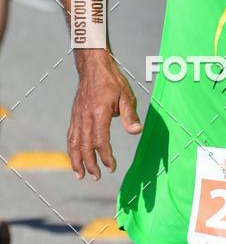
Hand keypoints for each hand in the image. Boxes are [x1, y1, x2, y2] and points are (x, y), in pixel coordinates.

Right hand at [68, 53, 141, 179]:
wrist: (93, 66)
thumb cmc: (112, 80)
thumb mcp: (126, 95)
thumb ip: (130, 115)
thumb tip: (137, 131)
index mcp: (99, 113)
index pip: (101, 142)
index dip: (106, 157)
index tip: (112, 167)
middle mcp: (85, 117)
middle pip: (85, 147)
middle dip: (90, 164)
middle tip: (97, 177)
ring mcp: (77, 116)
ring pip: (74, 143)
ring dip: (76, 161)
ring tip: (80, 175)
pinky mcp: (74, 115)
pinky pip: (71, 136)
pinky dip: (71, 149)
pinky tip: (74, 157)